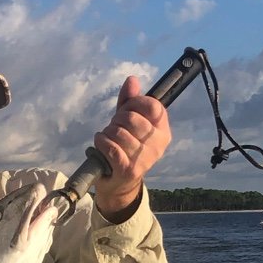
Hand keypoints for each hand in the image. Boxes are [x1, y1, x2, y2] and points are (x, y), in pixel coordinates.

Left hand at [91, 76, 171, 222]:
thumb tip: (132, 80)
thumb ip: (129, 101)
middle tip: (114, 126)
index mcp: (162, 130)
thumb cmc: (125, 147)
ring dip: (107, 132)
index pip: (153, 106)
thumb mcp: (128, 122)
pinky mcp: (129, 170)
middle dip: (117, 119)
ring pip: (119, 133)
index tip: (127, 109)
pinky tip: (100, 142)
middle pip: (132, 118)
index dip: (135, 103)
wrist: (119, 182)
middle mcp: (158, 145)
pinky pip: (111, 147)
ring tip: (107, 138)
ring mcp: (144, 159)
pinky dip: (101, 142)